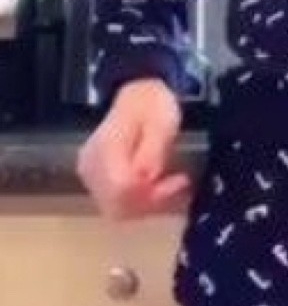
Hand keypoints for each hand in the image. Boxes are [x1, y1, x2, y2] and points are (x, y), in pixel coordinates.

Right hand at [76, 78, 189, 220]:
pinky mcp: (95, 180)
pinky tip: (156, 188)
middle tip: (177, 184)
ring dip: (146, 204)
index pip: (120, 188)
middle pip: (116, 204)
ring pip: (116, 208)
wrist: (136, 97)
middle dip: (151, 202)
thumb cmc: (151, 105)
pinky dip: (138, 201)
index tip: (178, 181)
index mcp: (105, 148)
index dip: (150, 194)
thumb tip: (145, 177)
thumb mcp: (162, 121)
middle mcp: (91, 164)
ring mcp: (90, 174)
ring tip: (170, 185)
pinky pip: (114, 203)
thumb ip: (153, 150)